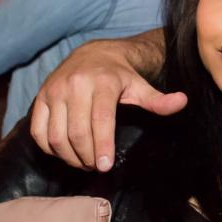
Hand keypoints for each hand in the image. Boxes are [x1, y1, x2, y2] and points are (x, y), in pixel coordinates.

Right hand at [31, 35, 186, 170]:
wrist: (92, 55)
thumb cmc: (120, 76)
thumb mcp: (141, 86)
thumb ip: (159, 100)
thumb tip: (182, 102)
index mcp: (102, 83)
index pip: (101, 120)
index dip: (102, 146)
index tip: (106, 166)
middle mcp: (74, 85)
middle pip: (77, 132)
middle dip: (87, 156)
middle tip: (98, 167)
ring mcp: (53, 91)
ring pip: (56, 135)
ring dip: (69, 156)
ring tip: (85, 163)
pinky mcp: (40, 98)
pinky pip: (38, 131)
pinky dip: (50, 148)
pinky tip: (66, 153)